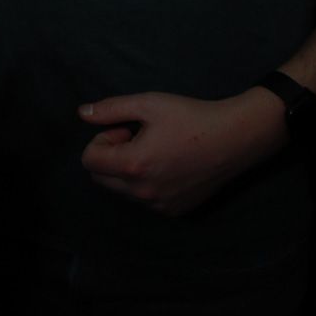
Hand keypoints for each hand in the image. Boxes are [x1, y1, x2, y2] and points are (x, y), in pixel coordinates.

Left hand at [79, 89, 285, 216]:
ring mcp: (158, 205)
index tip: (125, 128)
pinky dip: (145, 184)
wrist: (233, 139)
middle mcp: (142, 192)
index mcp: (132, 165)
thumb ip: (111, 109)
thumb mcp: (148, 103)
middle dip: (110, 156)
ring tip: (155, 150)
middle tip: (137, 137)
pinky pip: (143, 200)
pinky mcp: (173, 212)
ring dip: (126, 170)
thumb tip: (81, 113)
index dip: (102, 139)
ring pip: (121, 191)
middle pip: (100, 178)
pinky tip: (169, 164)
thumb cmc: (190, 117)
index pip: (88, 161)